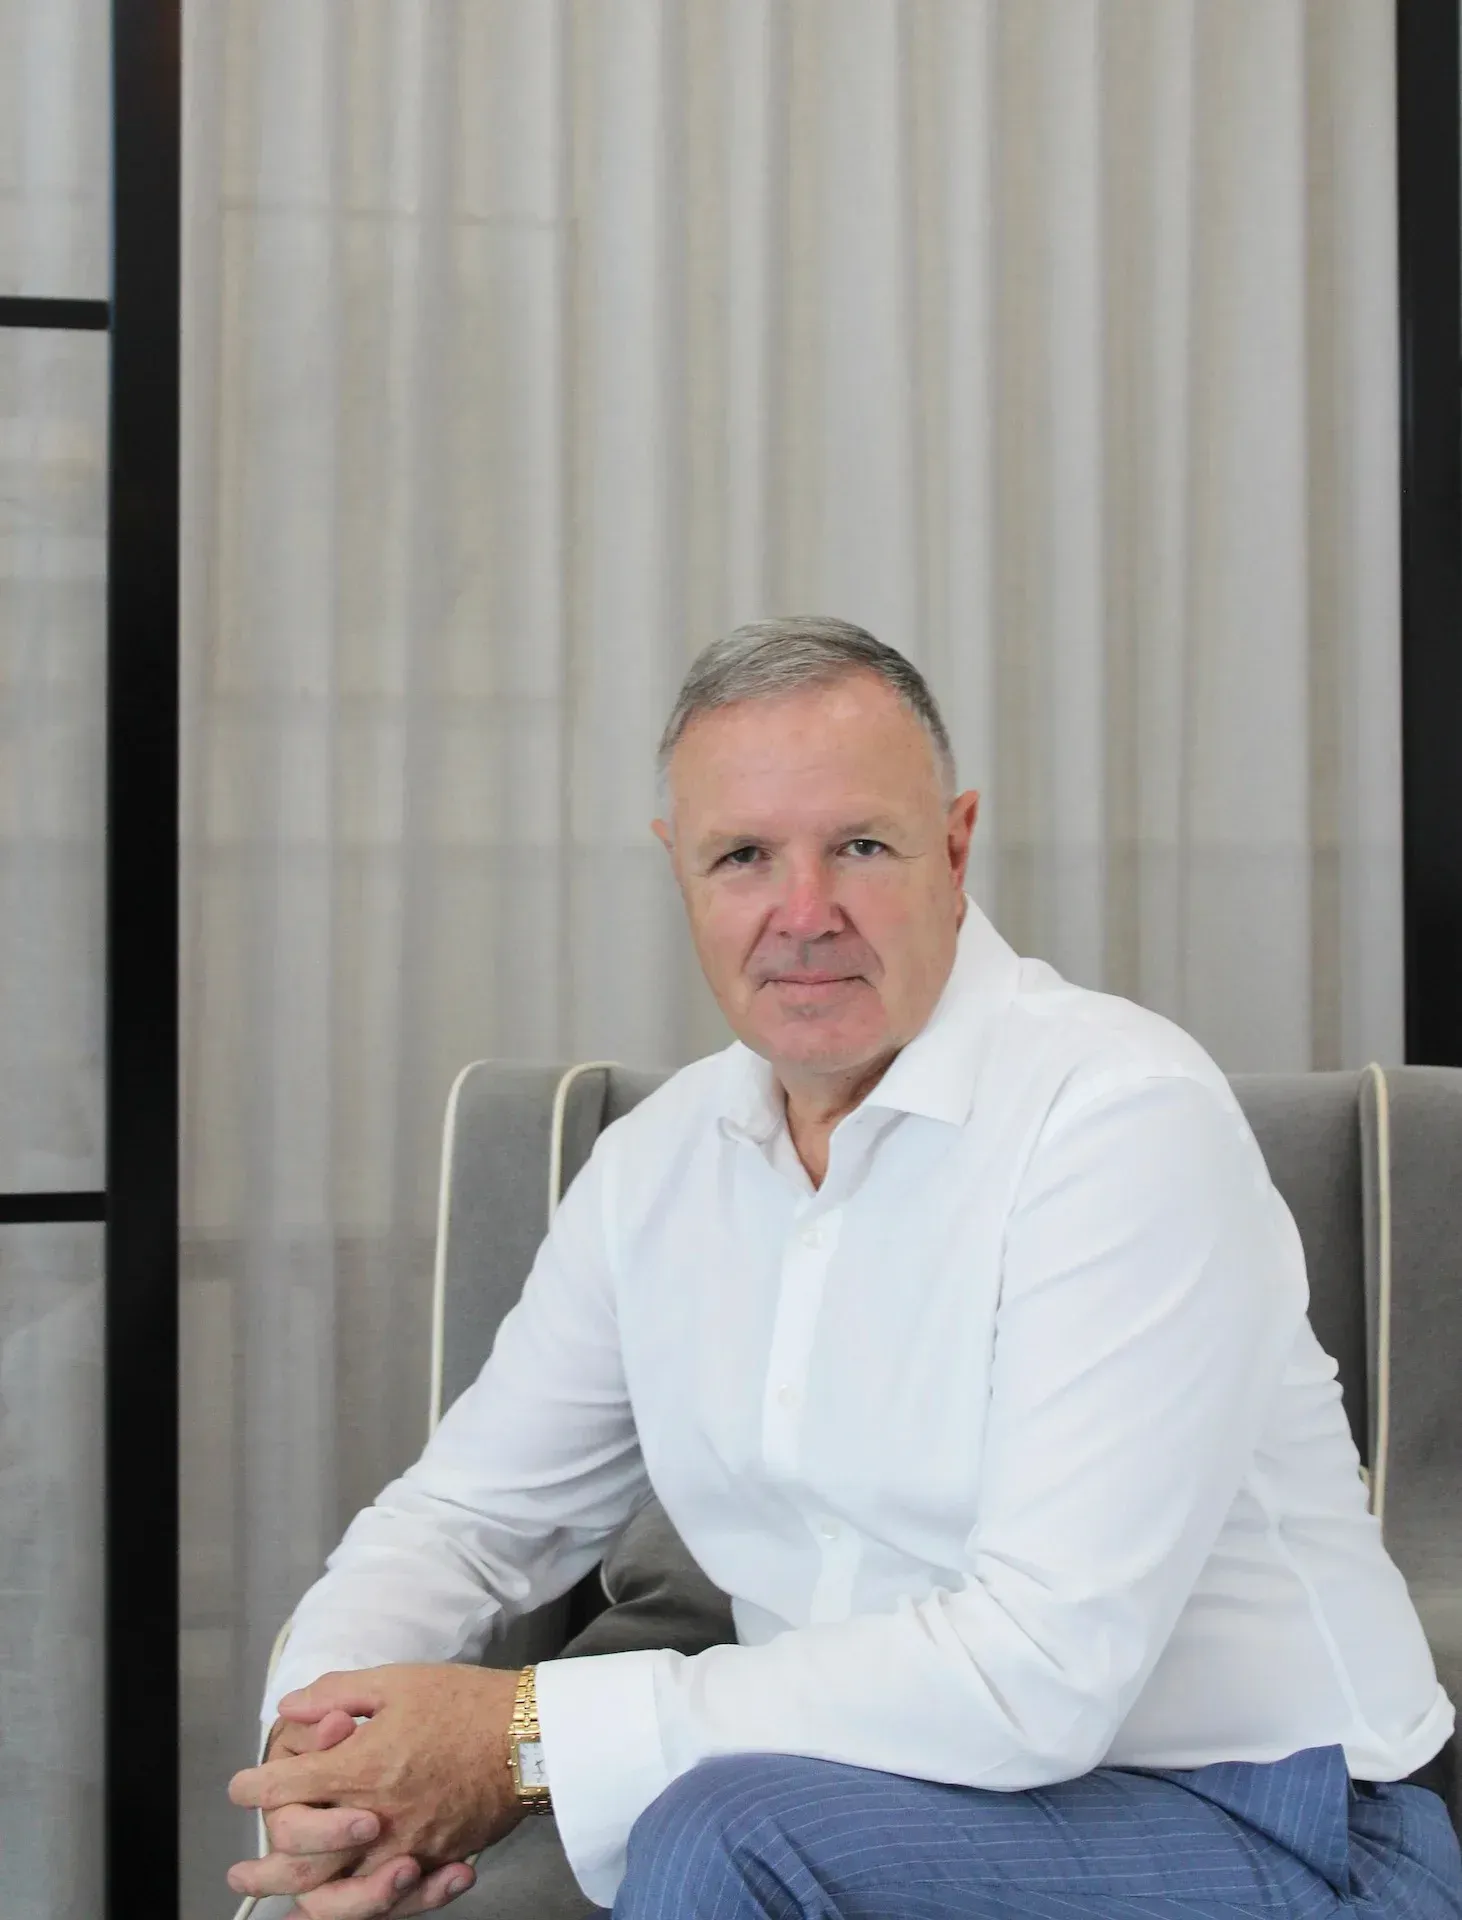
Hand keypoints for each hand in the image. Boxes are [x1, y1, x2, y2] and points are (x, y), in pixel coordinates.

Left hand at [229, 1664, 525, 1919]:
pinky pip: (390, 1904)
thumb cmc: (466, 1702)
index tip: (242, 1786)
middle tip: (240, 1874)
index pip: (286, 1788)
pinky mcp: (435, 1864)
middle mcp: (376, 1817)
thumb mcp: (398, 1681)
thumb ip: (338, 1693)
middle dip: (262, 1868)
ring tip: (282, 1906)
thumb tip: (291, 1708)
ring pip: (340, 1897)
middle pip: (301, 1859)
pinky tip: (342, 1909)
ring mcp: (407, 1848)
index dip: (253, 1787)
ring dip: (303, 1903)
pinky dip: (363, 1912)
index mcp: (362, 1767)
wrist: (530, 1736)